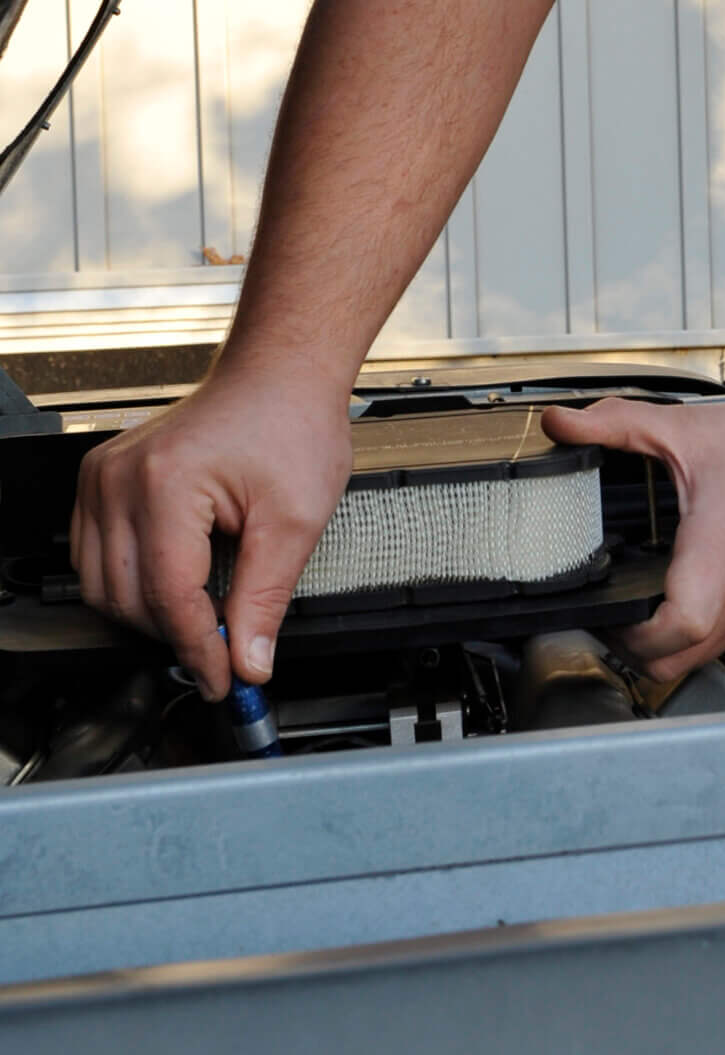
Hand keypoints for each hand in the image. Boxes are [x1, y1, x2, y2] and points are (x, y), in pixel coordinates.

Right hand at [71, 371, 352, 696]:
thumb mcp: (296, 519)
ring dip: (149, 613)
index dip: (198, 650)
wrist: (278, 374)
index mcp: (166, 485)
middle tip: (223, 653)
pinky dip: (132, 582)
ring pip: (101, 585)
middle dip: (174, 635)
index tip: (224, 680)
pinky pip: (96, 555)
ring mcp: (103, 477)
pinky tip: (177, 583)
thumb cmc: (292, 423)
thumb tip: (248, 661)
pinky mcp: (102, 479)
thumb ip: (265, 598)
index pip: (168, 598)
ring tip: (204, 615)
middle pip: (126, 598)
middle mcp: (119, 479)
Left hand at [542, 392, 724, 686]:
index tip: (608, 614)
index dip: (631, 634)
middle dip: (636, 649)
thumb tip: (562, 423)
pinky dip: (704, 629)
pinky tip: (695, 590)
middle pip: (677, 662)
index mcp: (721, 552)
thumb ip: (616, 425)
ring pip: (703, 657)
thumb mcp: (688, 429)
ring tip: (649, 603)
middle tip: (614, 616)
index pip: (675, 629)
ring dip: (671, 642)